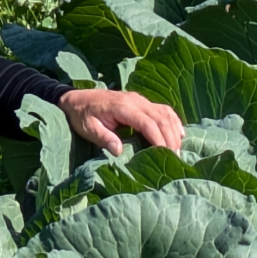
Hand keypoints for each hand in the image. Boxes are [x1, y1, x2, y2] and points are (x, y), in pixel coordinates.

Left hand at [57, 89, 184, 155]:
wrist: (77, 99)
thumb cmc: (82, 116)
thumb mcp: (88, 129)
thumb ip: (104, 138)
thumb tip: (119, 151)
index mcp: (122, 107)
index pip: (147, 123)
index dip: (159, 139)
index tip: (167, 155)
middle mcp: (135, 100)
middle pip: (161, 118)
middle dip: (171, 138)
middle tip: (176, 158)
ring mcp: (139, 99)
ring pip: (165, 113)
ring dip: (174, 130)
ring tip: (178, 151)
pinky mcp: (141, 102)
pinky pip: (162, 109)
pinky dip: (173, 120)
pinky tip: (180, 133)